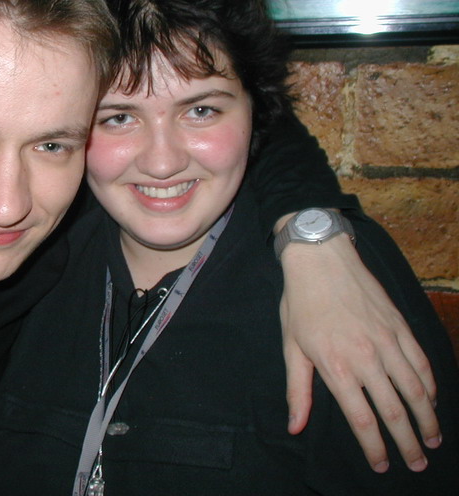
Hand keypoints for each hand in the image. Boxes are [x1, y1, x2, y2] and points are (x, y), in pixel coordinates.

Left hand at [279, 233, 439, 472]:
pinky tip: (430, 399)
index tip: (382, 465)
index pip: (363, 420)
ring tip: (433, 439)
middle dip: (408, 442)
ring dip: (427, 418)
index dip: (374, 448)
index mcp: (337, 366)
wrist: (321, 259)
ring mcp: (388, 341)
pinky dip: (430, 385)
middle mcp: (367, 357)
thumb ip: (297, 391)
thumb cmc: (300, 303)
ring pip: (416, 389)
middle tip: (417, 463)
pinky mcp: (401, 326)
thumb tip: (295, 427)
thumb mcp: (292, 347)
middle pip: (395, 411)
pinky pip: (422, 362)